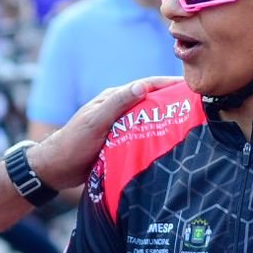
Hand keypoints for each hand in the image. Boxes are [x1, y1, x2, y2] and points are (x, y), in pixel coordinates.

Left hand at [28, 75, 183, 188]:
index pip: (145, 85)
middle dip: (172, 102)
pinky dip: (155, 138)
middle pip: (150, 102)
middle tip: (197, 108)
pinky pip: (142, 137)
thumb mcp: (95, 121)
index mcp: (113, 99)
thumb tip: (143, 85)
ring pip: (147, 120)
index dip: (167, 84)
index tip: (190, 85)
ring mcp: (119, 127)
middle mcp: (118, 110)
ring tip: (189, 127)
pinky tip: (168, 147)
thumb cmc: (73, 142)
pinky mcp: (119, 144)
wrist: (56, 169)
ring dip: (165, 121)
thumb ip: (117, 103)